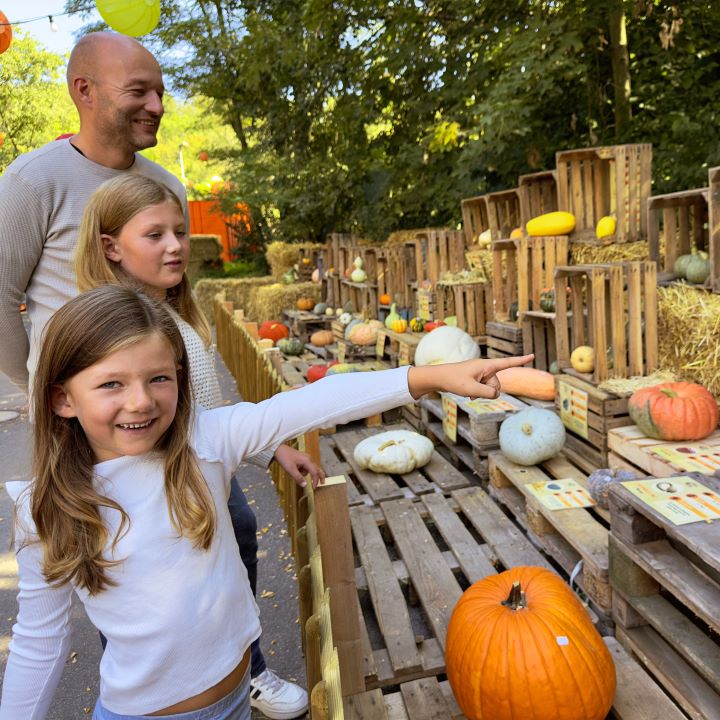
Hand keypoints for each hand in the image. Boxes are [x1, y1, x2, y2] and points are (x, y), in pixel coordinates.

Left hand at [273, 444, 325, 488]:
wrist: (278, 449)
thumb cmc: (284, 458)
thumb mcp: (291, 470)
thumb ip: (298, 478)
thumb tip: (305, 485)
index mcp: (307, 461)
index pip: (315, 472)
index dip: (315, 481)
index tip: (314, 488)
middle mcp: (309, 459)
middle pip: (317, 469)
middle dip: (319, 476)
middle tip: (322, 483)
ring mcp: (306, 458)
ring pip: (310, 469)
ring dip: (305, 473)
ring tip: (294, 472)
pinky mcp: (302, 458)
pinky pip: (305, 466)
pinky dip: (302, 470)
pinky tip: (295, 469)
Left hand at [407, 354, 534, 399]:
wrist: (438, 378)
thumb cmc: (453, 380)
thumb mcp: (472, 389)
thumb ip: (487, 393)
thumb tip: (496, 394)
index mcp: (486, 365)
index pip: (507, 363)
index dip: (521, 360)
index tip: (533, 355)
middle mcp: (485, 368)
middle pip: (497, 383)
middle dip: (489, 391)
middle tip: (472, 390)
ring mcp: (480, 373)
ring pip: (490, 388)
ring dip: (481, 393)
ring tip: (468, 391)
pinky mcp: (475, 379)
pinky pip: (483, 389)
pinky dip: (477, 393)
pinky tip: (468, 394)